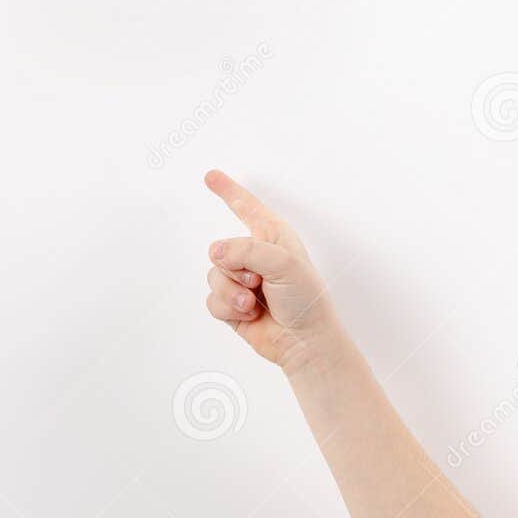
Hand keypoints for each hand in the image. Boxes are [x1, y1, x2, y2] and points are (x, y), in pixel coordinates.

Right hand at [202, 169, 345, 370]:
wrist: (304, 341)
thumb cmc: (305, 299)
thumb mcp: (283, 263)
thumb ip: (246, 250)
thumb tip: (215, 253)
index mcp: (272, 237)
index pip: (246, 206)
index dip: (228, 190)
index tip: (211, 176)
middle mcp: (255, 255)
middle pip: (220, 249)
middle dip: (236, 268)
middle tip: (259, 281)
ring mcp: (242, 280)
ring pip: (213, 275)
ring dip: (233, 292)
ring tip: (254, 301)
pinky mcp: (231, 305)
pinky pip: (212, 300)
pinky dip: (229, 308)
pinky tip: (250, 314)